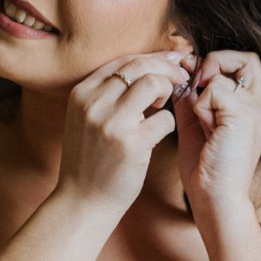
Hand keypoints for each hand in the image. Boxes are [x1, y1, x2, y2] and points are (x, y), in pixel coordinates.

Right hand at [58, 50, 191, 213]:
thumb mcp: (85, 121)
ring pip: (153, 83)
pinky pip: (165, 119)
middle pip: (139, 66)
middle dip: (166, 68)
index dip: (151, 58)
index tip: (170, 62)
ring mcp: (111, 123)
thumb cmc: (89, 162)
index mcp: (81, 94)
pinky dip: (168, 124)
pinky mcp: (130, 144)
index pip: (123, 61)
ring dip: (168, 90)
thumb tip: (144, 69)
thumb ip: (105, 96)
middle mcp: (93, 103)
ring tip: (164, 105)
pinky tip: (159, 135)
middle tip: (180, 78)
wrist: (81, 203)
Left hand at [173, 50, 260, 215]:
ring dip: (201, 98)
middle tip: (196, 85)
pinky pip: (212, 91)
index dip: (220, 62)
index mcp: (256, 109)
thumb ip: (192, 98)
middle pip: (247, 58)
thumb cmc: (206, 171)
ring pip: (220, 77)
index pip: (247, 64)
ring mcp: (257, 111)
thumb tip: (182, 73)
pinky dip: (200, 108)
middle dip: (215, 62)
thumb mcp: (196, 125)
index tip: (195, 78)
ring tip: (205, 127)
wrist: (215, 199)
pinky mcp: (245, 116)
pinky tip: (206, 132)